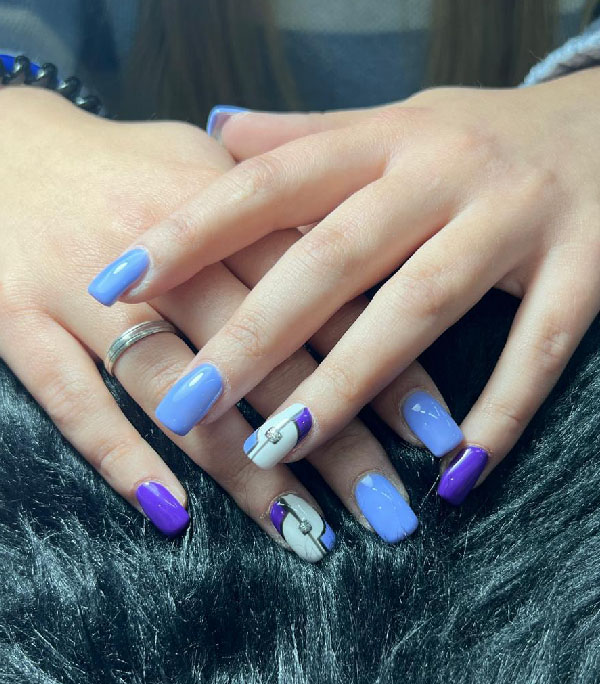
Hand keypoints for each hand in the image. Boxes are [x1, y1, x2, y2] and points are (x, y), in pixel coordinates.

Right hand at [1, 86, 450, 559]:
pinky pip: (73, 400)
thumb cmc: (121, 165)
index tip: (433, 433)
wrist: (0, 147)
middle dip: (333, 439)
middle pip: (264, 357)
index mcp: (221, 208)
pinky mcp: (19, 322)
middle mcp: (164, 256)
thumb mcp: (205, 168)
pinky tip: (171, 514)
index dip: (380, 365)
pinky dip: (120, 458)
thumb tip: (367, 263)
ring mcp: (84, 292)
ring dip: (243, 471)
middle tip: (389, 512)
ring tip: (306, 535)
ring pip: (177, 394)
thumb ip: (281, 219)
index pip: (321, 297)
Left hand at [100, 67, 599, 502]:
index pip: (268, 182)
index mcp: (385, 138)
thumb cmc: (483, 134)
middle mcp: (443, 172)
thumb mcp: (395, 121)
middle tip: (188, 402)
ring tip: (282, 447)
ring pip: (420, 306)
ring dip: (349, 385)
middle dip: (256, 334)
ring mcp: (516, 218)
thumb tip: (214, 135)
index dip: (190, 232)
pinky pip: (538, 348)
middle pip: (333, 257)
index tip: (121, 286)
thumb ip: (308, 135)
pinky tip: (453, 475)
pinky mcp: (586, 266)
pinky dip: (499, 414)